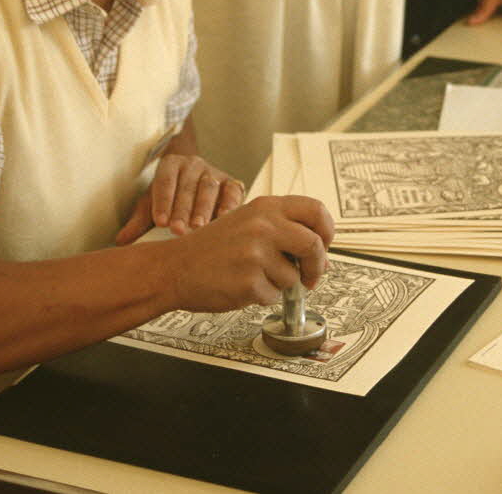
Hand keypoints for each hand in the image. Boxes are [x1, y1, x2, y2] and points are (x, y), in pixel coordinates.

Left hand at [116, 154, 244, 243]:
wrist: (197, 190)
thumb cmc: (170, 201)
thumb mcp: (153, 207)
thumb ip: (139, 223)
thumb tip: (120, 241)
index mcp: (170, 165)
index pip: (165, 180)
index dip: (162, 200)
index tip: (160, 222)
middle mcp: (193, 164)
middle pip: (187, 186)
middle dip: (182, 209)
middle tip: (178, 230)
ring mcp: (214, 172)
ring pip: (208, 188)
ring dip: (203, 208)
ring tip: (198, 227)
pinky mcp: (232, 182)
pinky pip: (232, 191)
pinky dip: (229, 205)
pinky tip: (224, 219)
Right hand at [164, 195, 334, 312]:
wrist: (174, 268)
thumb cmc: (211, 247)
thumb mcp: (247, 222)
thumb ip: (283, 231)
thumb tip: (321, 257)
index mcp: (265, 207)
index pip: (315, 210)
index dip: (327, 230)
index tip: (324, 244)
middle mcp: (263, 226)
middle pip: (314, 245)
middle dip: (318, 266)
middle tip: (312, 277)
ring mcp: (256, 253)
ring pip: (294, 277)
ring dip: (281, 284)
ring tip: (254, 276)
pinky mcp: (249, 281)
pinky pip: (274, 295)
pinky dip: (263, 296)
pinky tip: (242, 285)